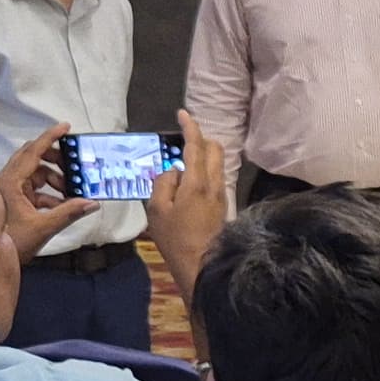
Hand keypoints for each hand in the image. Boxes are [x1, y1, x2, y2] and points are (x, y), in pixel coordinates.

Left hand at [0, 127, 95, 257]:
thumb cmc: (12, 242)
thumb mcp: (43, 227)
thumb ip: (69, 212)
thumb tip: (93, 202)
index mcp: (11, 181)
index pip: (33, 151)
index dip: (50, 137)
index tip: (66, 127)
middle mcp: (7, 180)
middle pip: (32, 158)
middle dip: (55, 159)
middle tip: (74, 163)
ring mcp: (8, 189)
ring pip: (34, 174)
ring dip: (54, 179)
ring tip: (72, 190)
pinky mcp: (11, 200)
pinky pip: (33, 188)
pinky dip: (49, 193)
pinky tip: (63, 205)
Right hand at [142, 130, 227, 281]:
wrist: (202, 266)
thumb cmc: (175, 239)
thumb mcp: (156, 210)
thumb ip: (163, 183)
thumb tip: (173, 170)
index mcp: (197, 183)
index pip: (196, 146)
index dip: (190, 127)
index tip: (183, 114)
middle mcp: (214, 185)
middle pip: (215, 149)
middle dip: (201, 139)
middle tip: (183, 140)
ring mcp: (222, 195)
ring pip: (217, 164)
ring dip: (203, 156)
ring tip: (183, 163)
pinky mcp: (223, 206)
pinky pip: (216, 178)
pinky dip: (205, 171)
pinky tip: (189, 183)